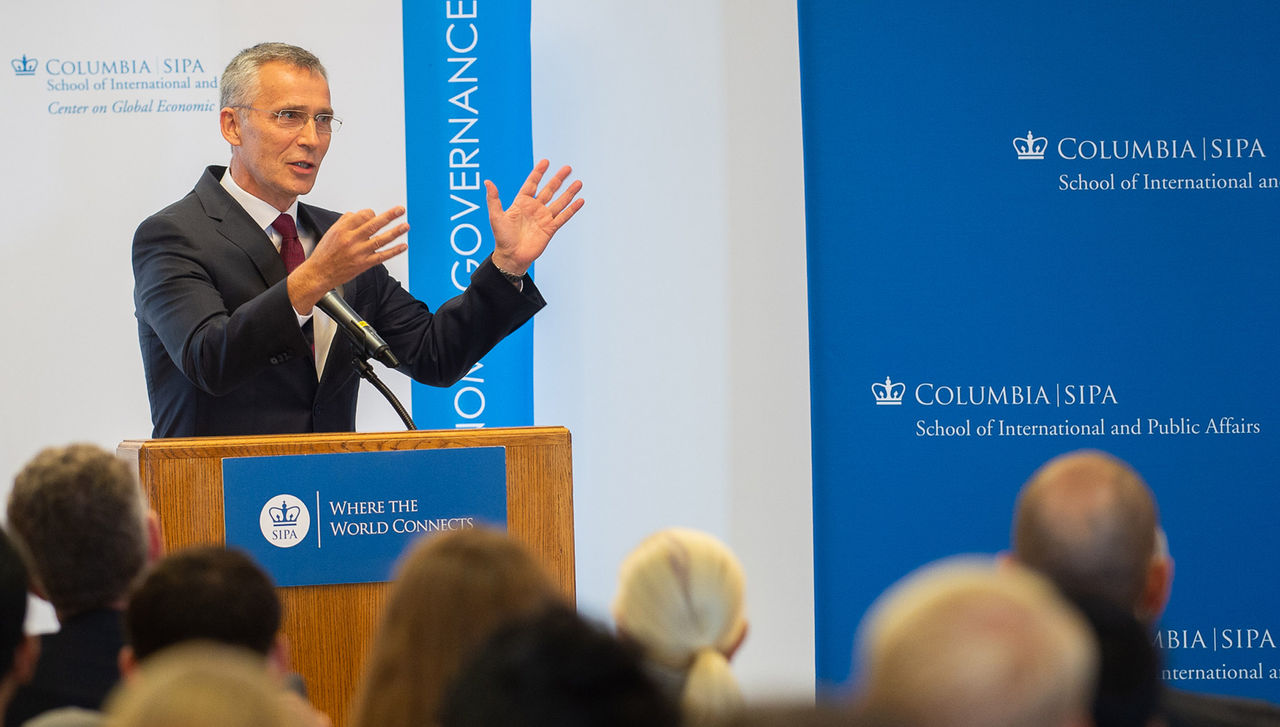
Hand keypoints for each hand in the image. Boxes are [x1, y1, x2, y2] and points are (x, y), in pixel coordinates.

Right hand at [287, 206, 408, 313]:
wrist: (319, 273)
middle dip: (390, 216)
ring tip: (405, 225)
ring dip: (395, 232)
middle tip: (400, 210)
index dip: (371, 213)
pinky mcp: (364, 264)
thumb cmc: (325, 254)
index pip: (363, 215)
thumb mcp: (331, 232)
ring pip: (380, 239)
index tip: (375, 214)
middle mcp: (351, 240)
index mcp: (343, 229)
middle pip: (374, 224)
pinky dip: (394, 251)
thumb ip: (345, 221)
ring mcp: (359, 252)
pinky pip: (382, 256)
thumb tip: (359, 214)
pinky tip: (403, 246)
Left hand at [487, 159, 583, 275]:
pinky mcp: (550, 229)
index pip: (532, 184)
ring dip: (569, 192)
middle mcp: (534, 208)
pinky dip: (572, 209)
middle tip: (568, 168)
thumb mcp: (495, 216)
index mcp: (521, 203)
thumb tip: (487, 182)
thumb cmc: (502, 238)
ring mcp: (543, 218)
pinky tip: (580, 201)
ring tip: (579, 182)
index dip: (538, 173)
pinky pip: (563, 217)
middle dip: (558, 179)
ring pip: (559, 202)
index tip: (546, 162)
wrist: (511, 257)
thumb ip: (493, 199)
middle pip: (549, 190)